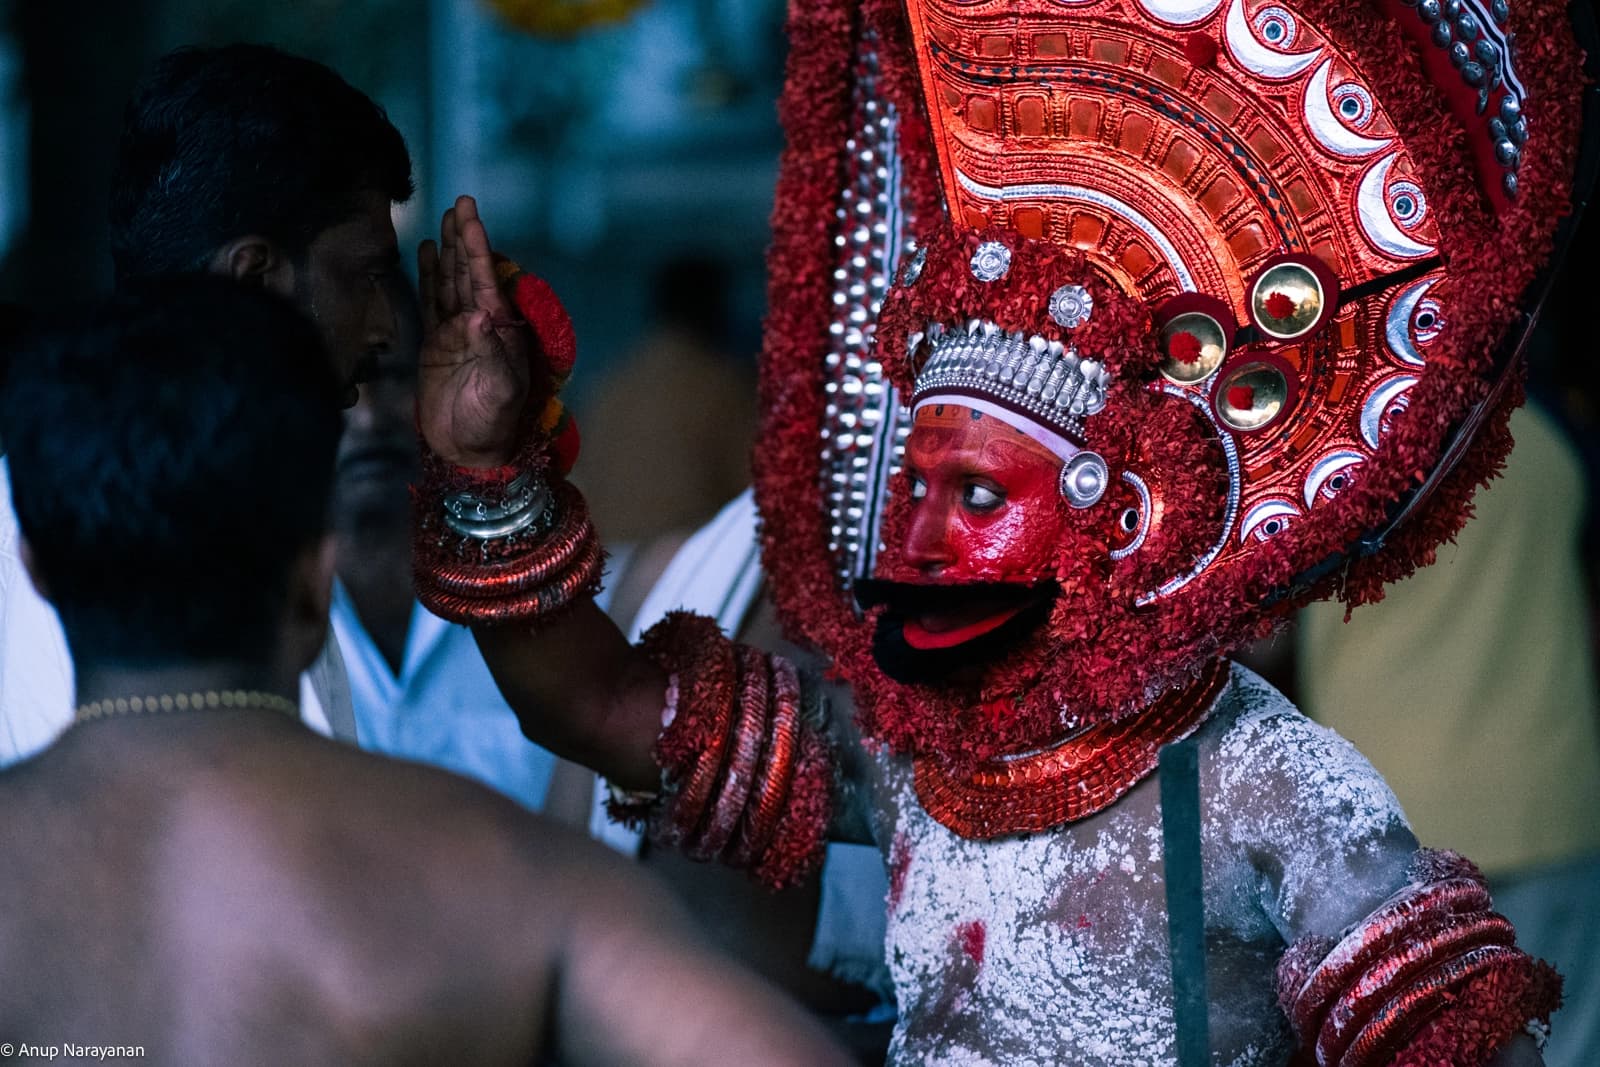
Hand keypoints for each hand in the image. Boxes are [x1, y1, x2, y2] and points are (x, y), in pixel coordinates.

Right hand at [418, 195, 532, 468]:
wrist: (468, 451)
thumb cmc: (492, 423)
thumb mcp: (502, 392)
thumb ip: (492, 354)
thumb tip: (478, 316)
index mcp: (500, 330)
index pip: (486, 280)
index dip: (479, 248)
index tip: (471, 216)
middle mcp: (480, 324)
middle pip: (469, 272)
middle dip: (466, 238)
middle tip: (461, 202)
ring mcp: (456, 332)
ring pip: (450, 281)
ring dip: (449, 251)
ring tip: (446, 219)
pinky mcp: (436, 342)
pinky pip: (432, 301)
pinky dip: (430, 276)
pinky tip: (429, 253)